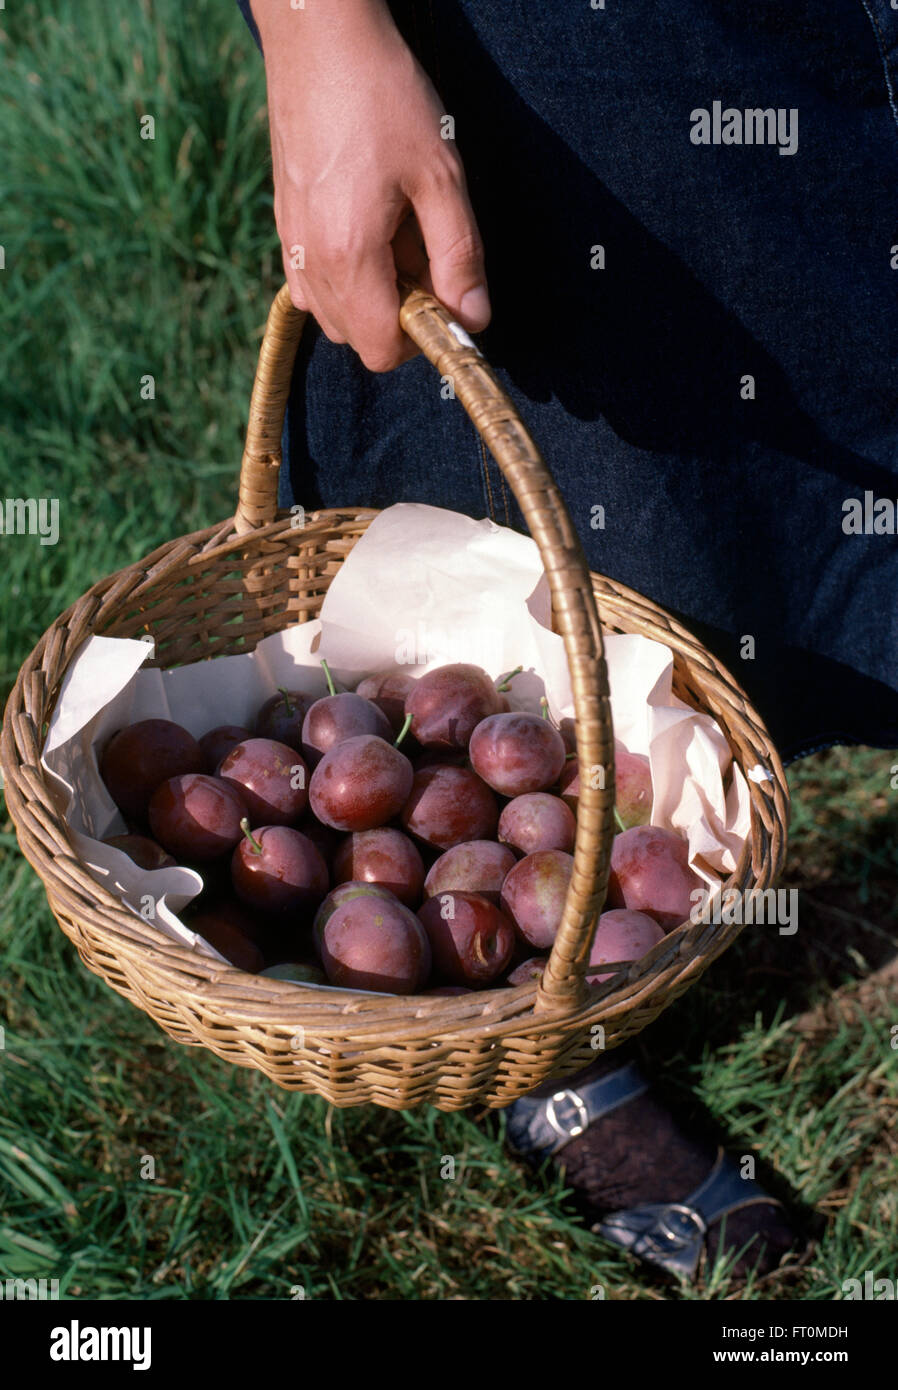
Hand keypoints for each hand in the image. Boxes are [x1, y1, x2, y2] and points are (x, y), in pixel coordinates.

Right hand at [254, 0, 490, 371]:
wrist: (318, 38)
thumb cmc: (383, 96)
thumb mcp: (441, 175)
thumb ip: (459, 255)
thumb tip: (475, 319)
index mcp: (350, 255)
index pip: (380, 350)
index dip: (420, 338)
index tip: (443, 296)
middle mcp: (311, 261)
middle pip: (357, 339)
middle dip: (396, 316)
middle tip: (422, 255)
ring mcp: (291, 244)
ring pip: (333, 314)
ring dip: (370, 296)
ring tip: (394, 235)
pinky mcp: (284, 225)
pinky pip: (312, 283)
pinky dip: (344, 275)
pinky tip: (367, 226)